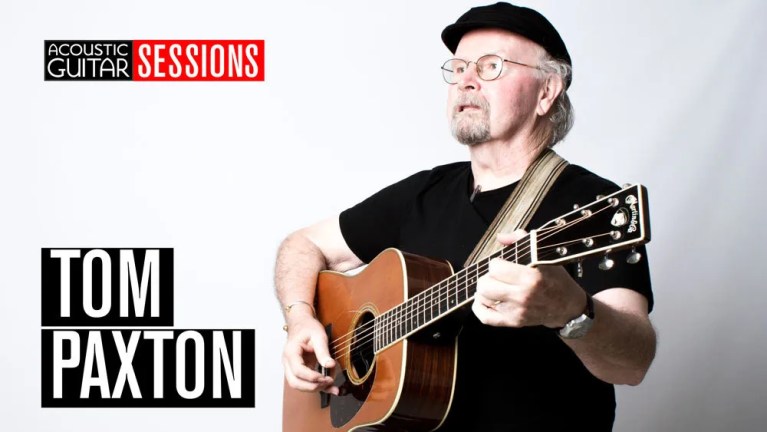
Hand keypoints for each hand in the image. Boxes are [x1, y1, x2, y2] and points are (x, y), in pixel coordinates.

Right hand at [282, 314, 338, 394]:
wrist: (302, 323)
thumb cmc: (308, 327)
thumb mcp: (318, 336)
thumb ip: (323, 352)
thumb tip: (330, 365)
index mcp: (291, 352)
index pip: (298, 370)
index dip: (312, 377)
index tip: (325, 377)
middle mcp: (288, 362)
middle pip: (295, 382)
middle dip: (312, 386)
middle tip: (328, 382)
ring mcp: (292, 367)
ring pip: (299, 385)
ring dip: (314, 389)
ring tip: (331, 386)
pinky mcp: (299, 369)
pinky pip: (305, 382)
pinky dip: (317, 386)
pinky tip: (329, 388)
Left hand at [472, 230, 586, 328]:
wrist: (567, 307)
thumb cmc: (556, 280)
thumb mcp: (544, 255)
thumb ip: (521, 240)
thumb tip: (501, 237)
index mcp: (531, 277)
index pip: (495, 267)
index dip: (496, 263)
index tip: (502, 263)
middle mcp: (523, 295)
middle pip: (485, 284)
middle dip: (488, 277)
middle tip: (496, 276)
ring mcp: (517, 311)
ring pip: (482, 298)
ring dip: (485, 290)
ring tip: (494, 287)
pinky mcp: (513, 322)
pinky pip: (485, 317)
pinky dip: (479, 307)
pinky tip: (485, 300)